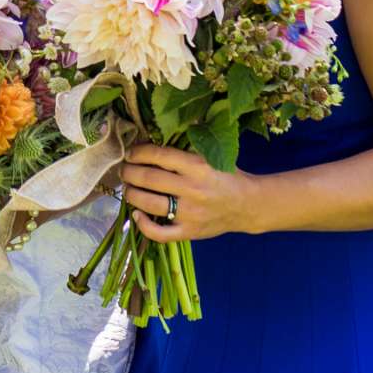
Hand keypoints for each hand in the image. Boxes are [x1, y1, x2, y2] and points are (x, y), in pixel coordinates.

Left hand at [120, 144, 258, 244]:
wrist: (248, 205)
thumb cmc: (226, 176)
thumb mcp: (209, 156)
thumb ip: (184, 150)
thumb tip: (152, 139)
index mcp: (197, 166)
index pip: (159, 155)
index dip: (138, 152)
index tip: (130, 153)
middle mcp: (192, 189)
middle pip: (149, 178)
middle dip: (129, 172)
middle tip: (124, 170)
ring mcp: (190, 213)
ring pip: (149, 203)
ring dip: (131, 194)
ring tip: (128, 187)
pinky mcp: (189, 232)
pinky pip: (160, 233)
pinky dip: (143, 225)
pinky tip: (137, 214)